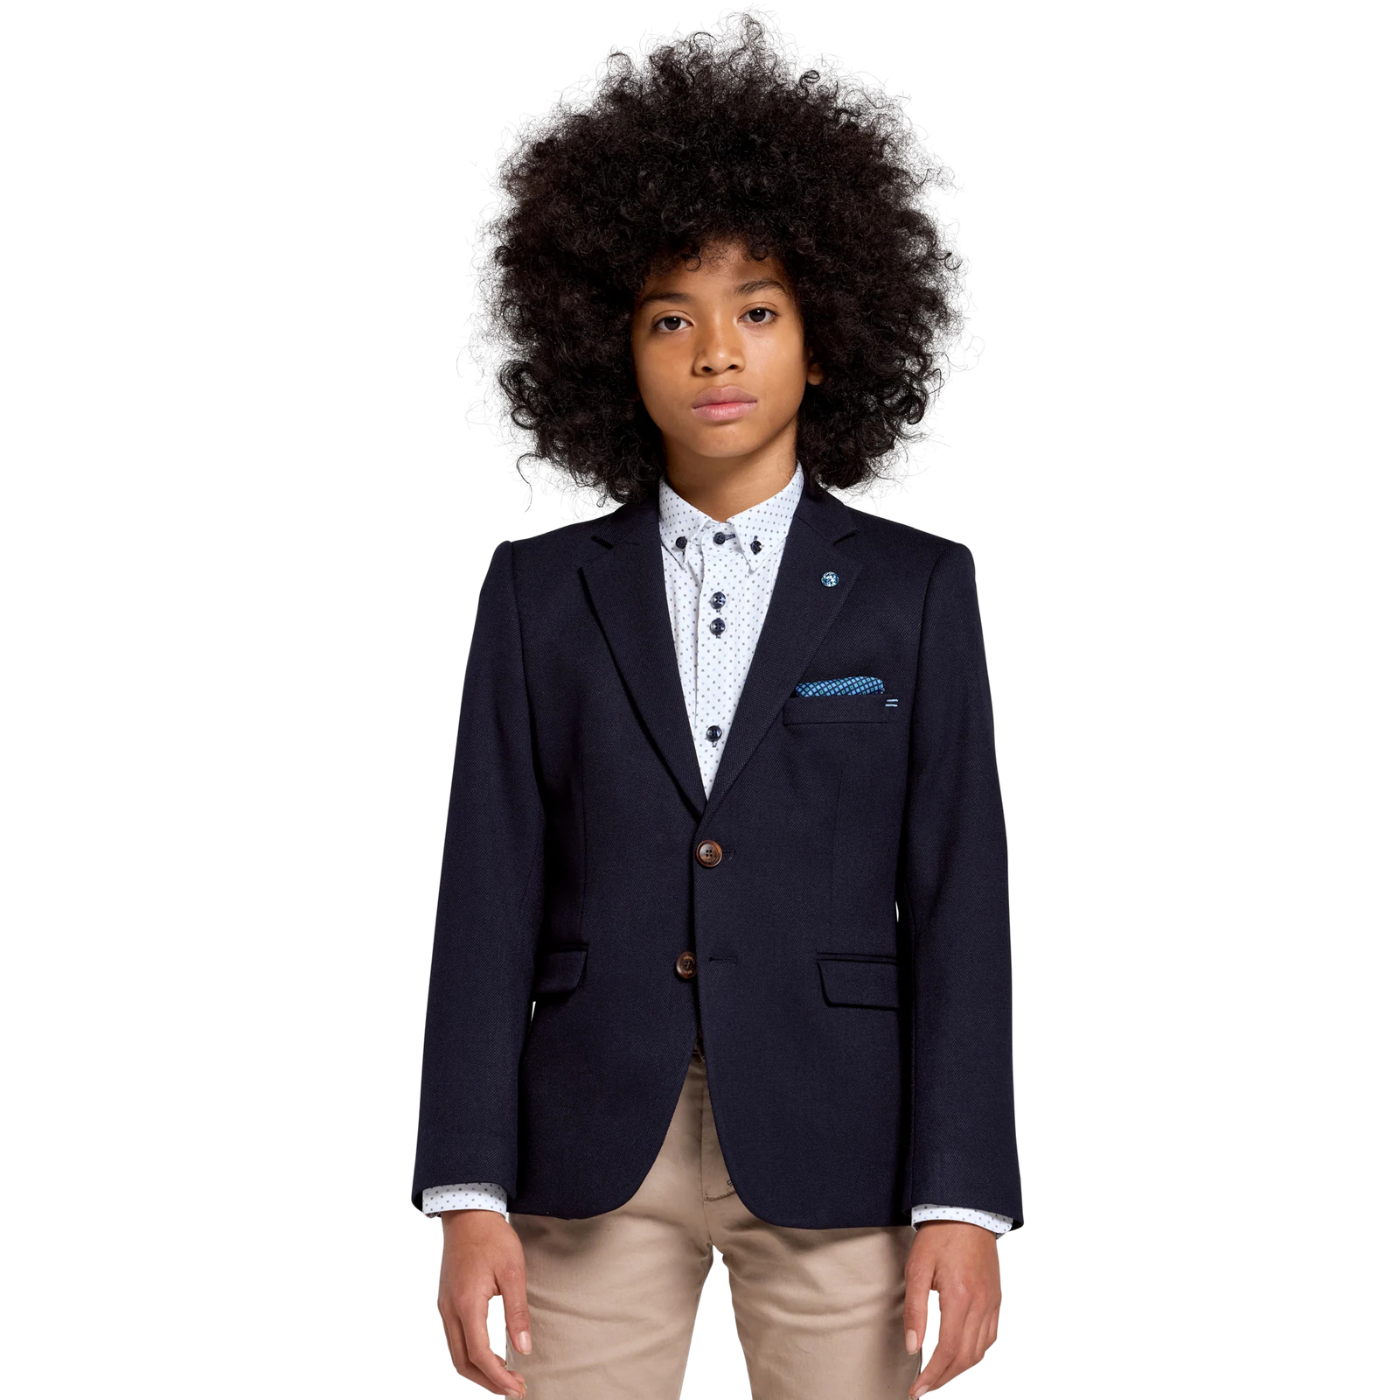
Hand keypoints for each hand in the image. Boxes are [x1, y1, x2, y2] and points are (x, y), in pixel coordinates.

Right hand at [437, 1209, 531, 1395]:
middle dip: (487, 1381)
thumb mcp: (513, 1272)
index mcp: (466, 1304)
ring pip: (456, 1353)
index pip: (479, 1355)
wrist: (468, 1213)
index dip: (498, 1377)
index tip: (518, 1388)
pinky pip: (454, 1338)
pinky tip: (490, 1355)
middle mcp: (449, 1310)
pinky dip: (471, 1355)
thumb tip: (523, 1350)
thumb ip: (517, 1312)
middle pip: (462, 1362)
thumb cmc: (492, 1238)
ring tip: (505, 1376)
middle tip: (514, 1388)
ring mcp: (444, 1306)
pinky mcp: (446, 1301)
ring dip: (478, 1370)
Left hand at [903, 1221, 1000, 1393]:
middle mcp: (981, 1304)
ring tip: (938, 1375)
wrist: (966, 1209)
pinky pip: (990, 1336)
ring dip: (960, 1369)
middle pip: (965, 1358)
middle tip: (923, 1388)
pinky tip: (960, 1353)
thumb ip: (915, 1309)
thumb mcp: (917, 1268)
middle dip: (944, 1378)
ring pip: (980, 1351)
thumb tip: (912, 1347)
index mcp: (961, 1297)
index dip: (932, 1375)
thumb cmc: (939, 1235)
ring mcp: (992, 1302)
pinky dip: (975, 1352)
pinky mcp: (996, 1298)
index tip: (916, 1390)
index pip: (948, 1351)